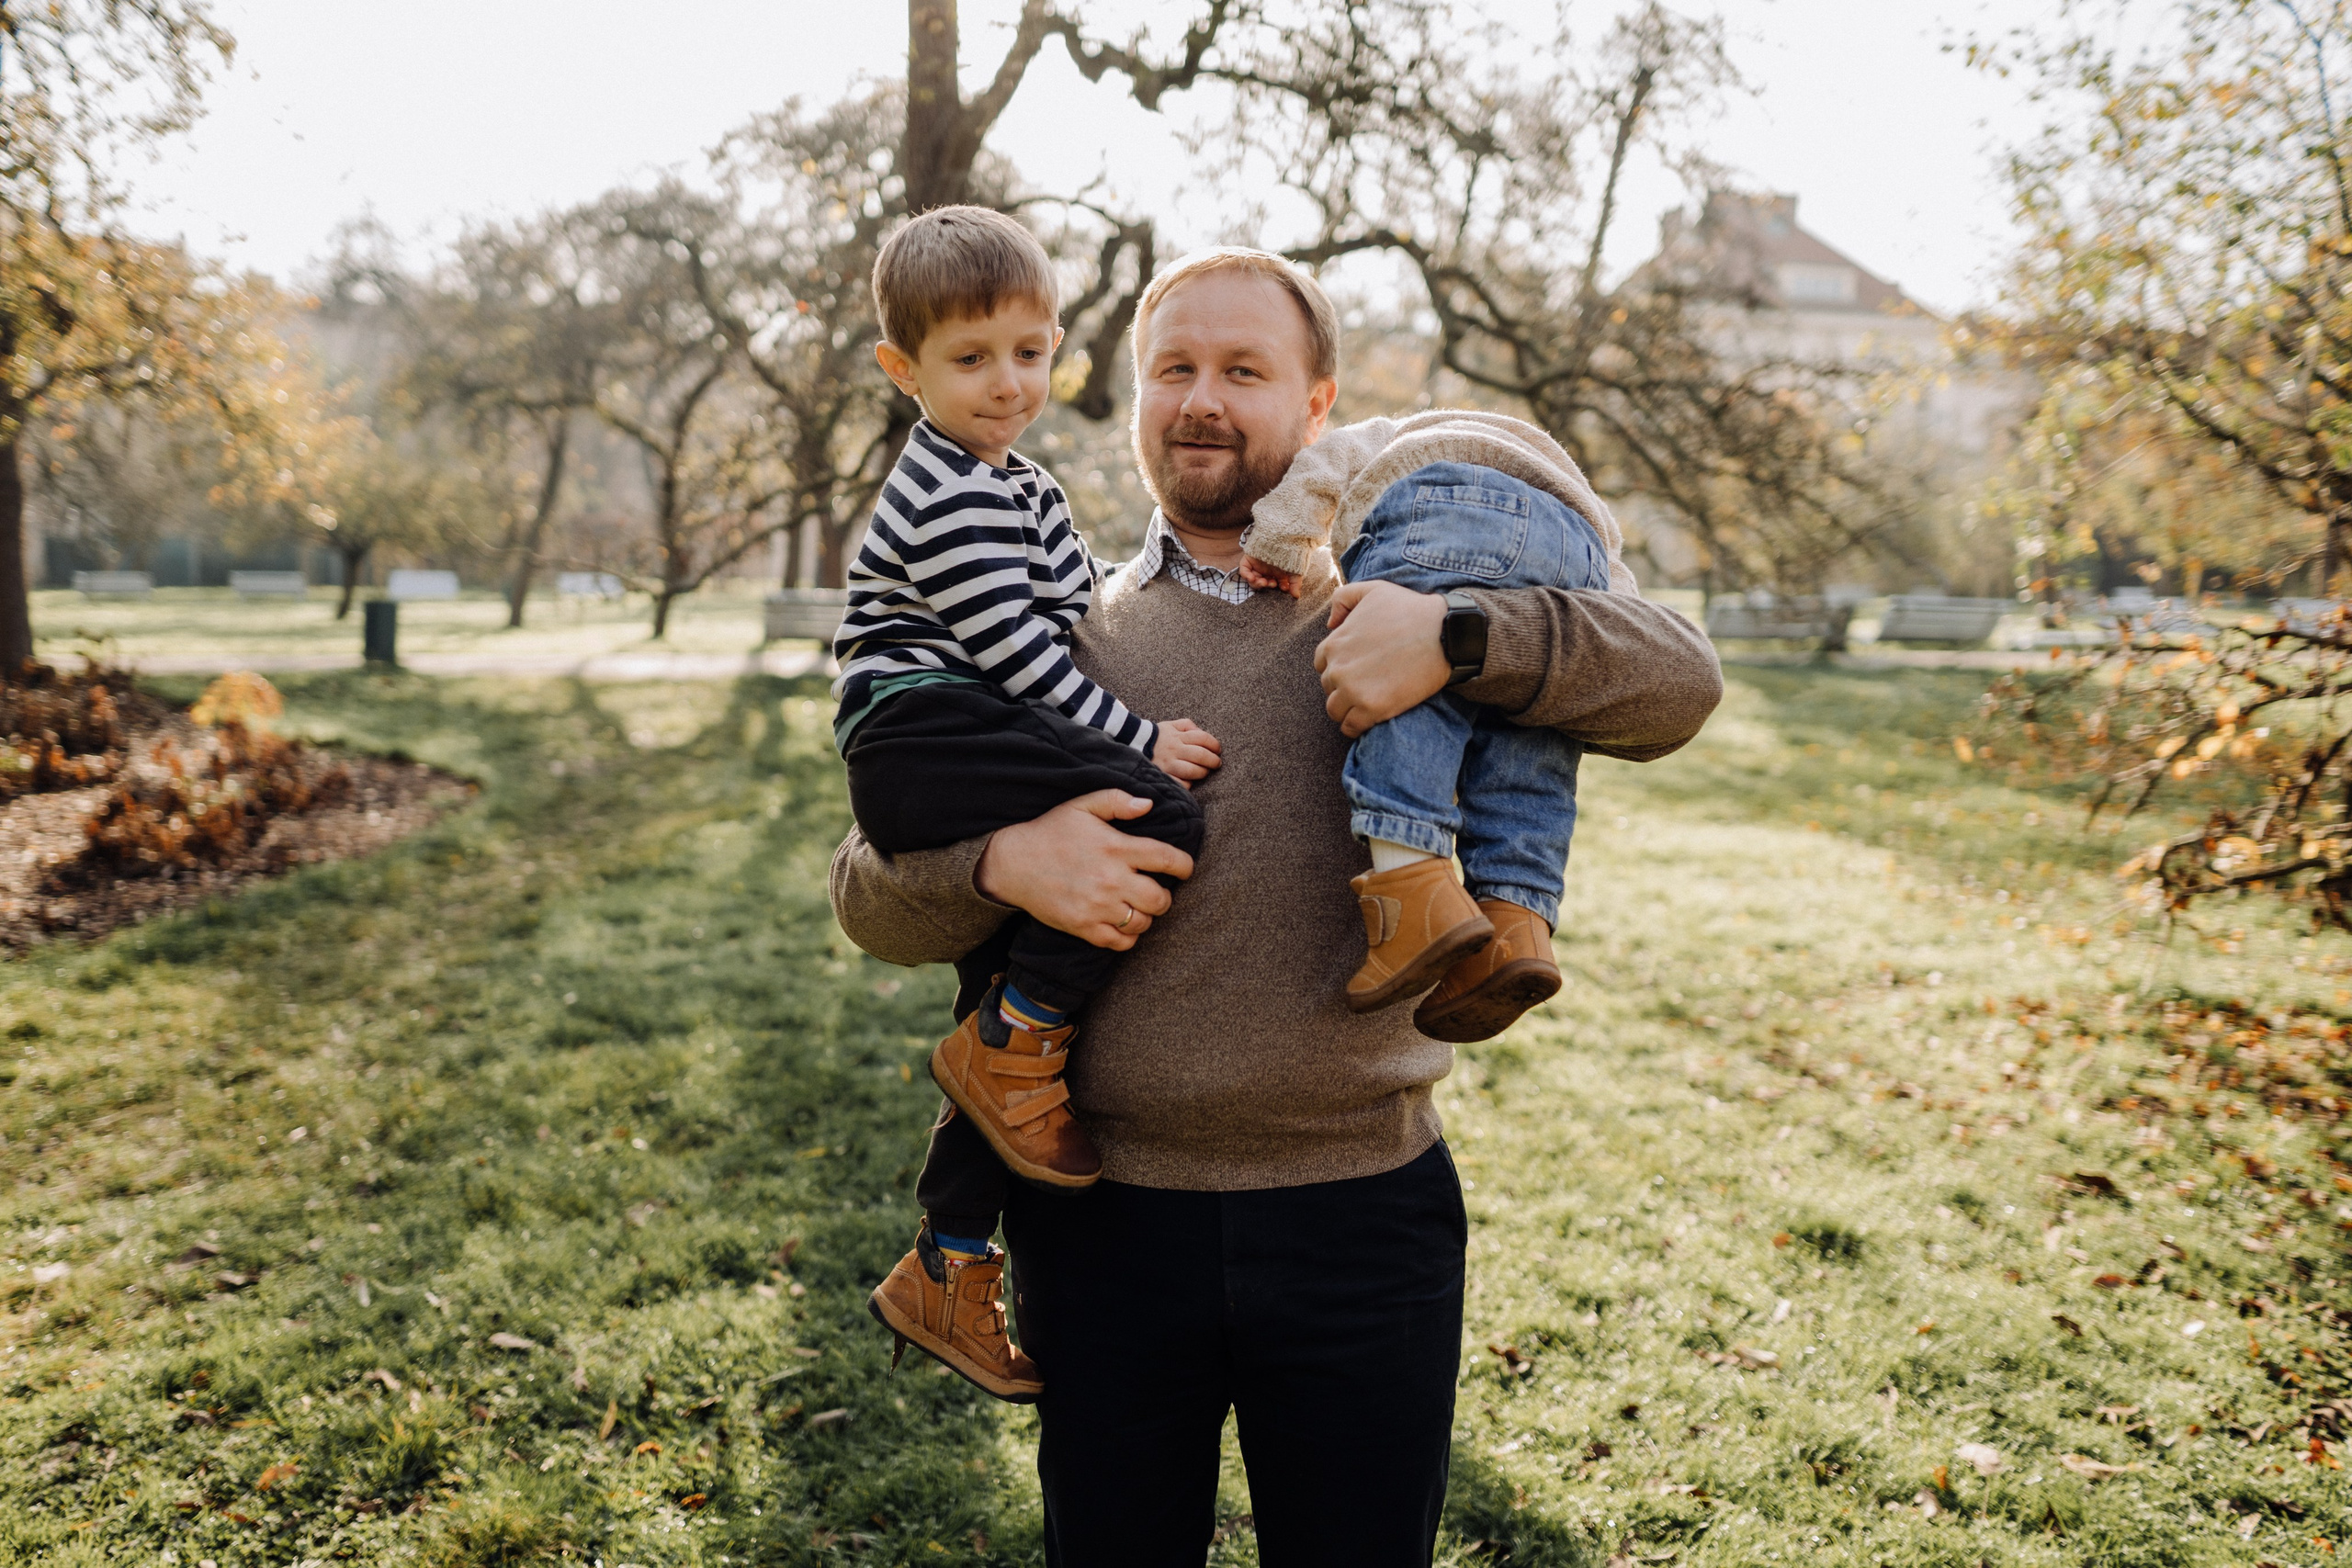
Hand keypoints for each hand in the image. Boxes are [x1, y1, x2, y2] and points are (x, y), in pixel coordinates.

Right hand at [975, 788, 1194, 950]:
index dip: (1185, 865)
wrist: (1012, 863)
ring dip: (1146, 916)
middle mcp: (1110, 880)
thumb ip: (1117, 801)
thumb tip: (1148, 805)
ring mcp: (1097, 907)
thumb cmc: (1050, 831)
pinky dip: (1128, 936)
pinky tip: (1122, 923)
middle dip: (1165, 896)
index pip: (1167, 860)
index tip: (1183, 868)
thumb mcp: (1082, 806)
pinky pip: (1121, 943)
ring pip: (1143, 923)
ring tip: (1137, 906)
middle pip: (1161, 900)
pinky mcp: (1083, 927)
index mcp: (1115, 848)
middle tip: (1156, 891)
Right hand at [1152, 718, 1222, 785]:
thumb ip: (1188, 726)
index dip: (1214, 744)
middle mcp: (1174, 749)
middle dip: (1213, 760)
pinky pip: (1180, 784)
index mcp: (1178, 736)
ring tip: (1204, 772)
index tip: (1218, 750)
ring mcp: (1168, 764)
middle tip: (1216, 764)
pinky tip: (1189, 781)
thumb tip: (1202, 732)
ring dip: (1202, 772)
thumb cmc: (1157, 737)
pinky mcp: (1163, 776)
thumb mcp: (1171, 725)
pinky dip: (1188, 784)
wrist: (1132, 744)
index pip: (1203, 738)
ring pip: (1192, 771)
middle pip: (1201, 755)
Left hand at [1239, 555, 1301, 596]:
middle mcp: (1266, 570)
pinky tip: (1253, 578)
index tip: (1284, 588)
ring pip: (1253, 580)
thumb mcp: (1295, 570)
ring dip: (1257, 584)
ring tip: (1264, 582)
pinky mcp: (1249, 560)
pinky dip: (1247, 576)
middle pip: (1262, 583)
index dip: (1279, 588)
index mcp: (1276, 573)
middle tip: (1272, 584)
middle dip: (1267, 586)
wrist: (1282, 537)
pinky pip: (1244, 571)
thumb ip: (1295, 583)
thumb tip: (1296, 596)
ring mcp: (1257, 565)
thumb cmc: (1290, 553)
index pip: (1275, 584)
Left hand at [1315, 580, 1449, 736]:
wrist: (1443, 634)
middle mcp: (1337, 669)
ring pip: (1335, 710)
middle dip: (1343, 686)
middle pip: (1329, 688)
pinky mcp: (1372, 709)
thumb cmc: (1410, 609)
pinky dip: (1356, 726)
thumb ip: (1343, 598)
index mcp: (1334, 644)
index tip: (1357, 668)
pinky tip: (1369, 718)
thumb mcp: (1372, 589)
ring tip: (1366, 703)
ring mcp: (1353, 691)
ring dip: (1347, 708)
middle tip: (1367, 684)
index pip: (1321, 665)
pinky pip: (1350, 727)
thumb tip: (1331, 624)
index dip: (1339, 666)